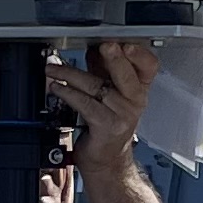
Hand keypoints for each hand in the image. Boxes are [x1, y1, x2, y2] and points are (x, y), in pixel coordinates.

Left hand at [46, 39, 156, 183]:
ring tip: (53, 70)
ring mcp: (123, 115)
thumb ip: (103, 68)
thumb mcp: (107, 91)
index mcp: (139, 88)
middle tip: (102, 46)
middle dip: (114, 58)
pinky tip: (57, 88)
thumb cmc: (106, 123)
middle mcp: (135, 101)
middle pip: (127, 74)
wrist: (106, 159)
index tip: (125, 43)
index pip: (149, 66)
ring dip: (70, 75)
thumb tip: (92, 45)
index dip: (139, 54)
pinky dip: (68, 93)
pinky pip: (85, 104)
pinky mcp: (107, 127)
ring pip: (97, 87)